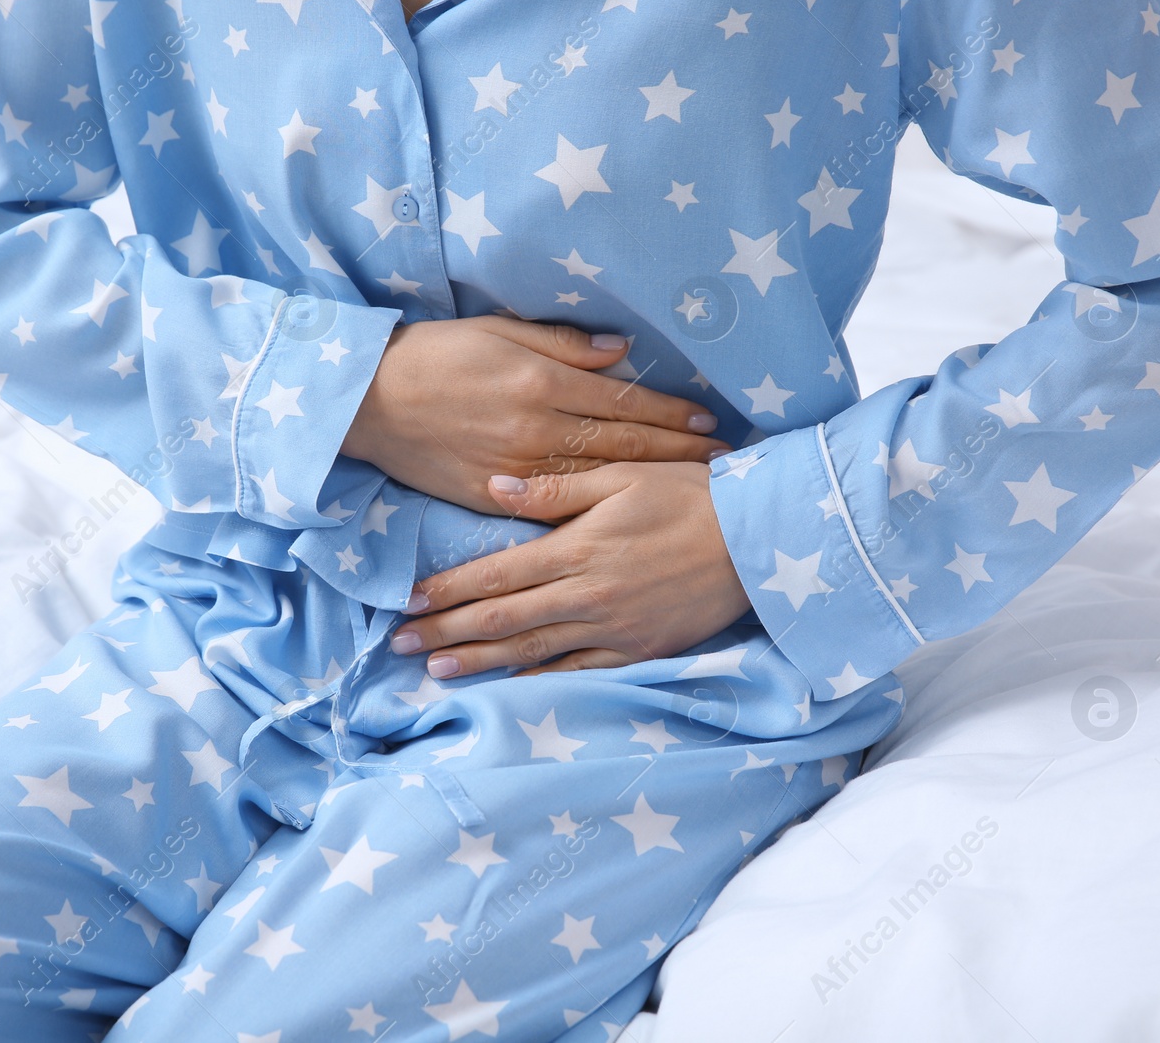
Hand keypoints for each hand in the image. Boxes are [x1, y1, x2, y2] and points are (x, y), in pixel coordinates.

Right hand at [339, 316, 732, 513]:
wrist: (368, 400)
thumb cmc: (435, 356)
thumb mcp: (499, 332)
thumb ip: (563, 345)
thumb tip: (621, 353)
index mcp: (542, 384)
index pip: (625, 404)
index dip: (671, 416)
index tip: (710, 425)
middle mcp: (536, 431)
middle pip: (623, 449)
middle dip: (677, 456)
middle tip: (723, 466)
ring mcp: (516, 472)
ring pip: (598, 483)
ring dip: (648, 486)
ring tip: (691, 493)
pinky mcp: (492, 499)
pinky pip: (554, 511)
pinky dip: (595, 513)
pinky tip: (625, 518)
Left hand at [389, 461, 753, 677]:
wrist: (758, 541)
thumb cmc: (690, 495)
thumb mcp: (623, 476)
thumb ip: (557, 490)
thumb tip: (496, 491)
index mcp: (578, 549)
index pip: (496, 574)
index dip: (448, 589)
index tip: (410, 599)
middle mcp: (587, 595)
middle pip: (501, 618)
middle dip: (446, 631)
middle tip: (401, 643)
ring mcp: (611, 628)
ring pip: (531, 650)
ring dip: (479, 661)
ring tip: (437, 670)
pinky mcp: (637, 650)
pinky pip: (577, 670)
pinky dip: (537, 678)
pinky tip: (508, 683)